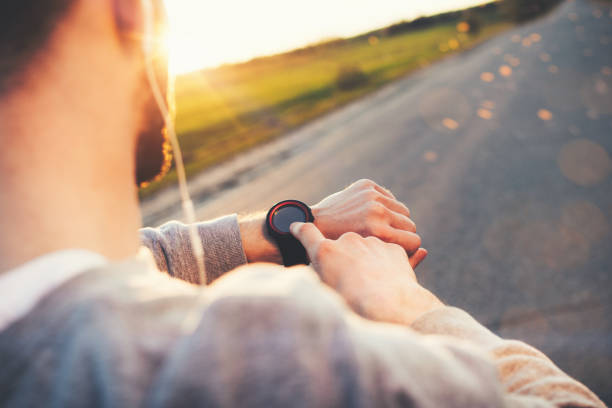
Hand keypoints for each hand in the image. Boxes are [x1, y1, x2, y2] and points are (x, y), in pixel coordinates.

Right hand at [290, 222, 443, 324]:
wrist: (390, 308)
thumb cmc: (354, 307)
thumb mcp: (327, 294)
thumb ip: (321, 276)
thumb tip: (321, 270)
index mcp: (326, 252)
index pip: (307, 232)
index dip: (301, 229)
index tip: (297, 227)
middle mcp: (348, 240)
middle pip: (342, 245)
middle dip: (345, 257)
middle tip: (352, 280)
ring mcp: (372, 242)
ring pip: (366, 249)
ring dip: (367, 261)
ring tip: (373, 286)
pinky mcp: (393, 248)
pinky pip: (386, 254)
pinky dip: (386, 265)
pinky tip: (388, 283)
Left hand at [312, 179, 422, 256]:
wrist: (314, 223)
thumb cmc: (342, 249)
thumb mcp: (370, 259)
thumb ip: (398, 257)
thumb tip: (425, 251)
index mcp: (378, 231)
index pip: (415, 241)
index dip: (408, 249)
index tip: (398, 252)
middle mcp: (377, 210)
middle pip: (411, 224)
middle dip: (402, 234)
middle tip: (388, 241)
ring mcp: (371, 195)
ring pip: (403, 210)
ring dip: (395, 220)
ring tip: (381, 229)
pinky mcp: (367, 185)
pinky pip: (390, 197)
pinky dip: (384, 206)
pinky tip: (370, 215)